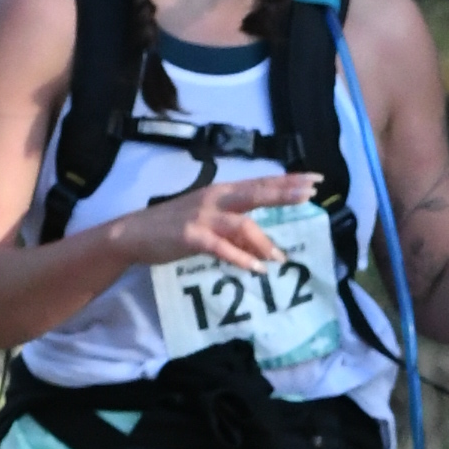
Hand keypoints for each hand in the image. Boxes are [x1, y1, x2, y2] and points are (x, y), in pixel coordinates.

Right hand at [115, 170, 319, 275]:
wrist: (134, 233)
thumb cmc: (175, 225)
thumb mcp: (210, 221)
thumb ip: (237, 229)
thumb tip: (265, 246)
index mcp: (222, 192)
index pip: (261, 183)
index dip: (288, 181)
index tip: (315, 179)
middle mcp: (216, 199)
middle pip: (256, 193)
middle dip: (284, 193)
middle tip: (310, 194)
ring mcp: (203, 217)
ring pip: (242, 224)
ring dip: (263, 242)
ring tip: (279, 258)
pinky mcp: (191, 236)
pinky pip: (221, 247)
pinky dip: (240, 258)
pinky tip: (256, 268)